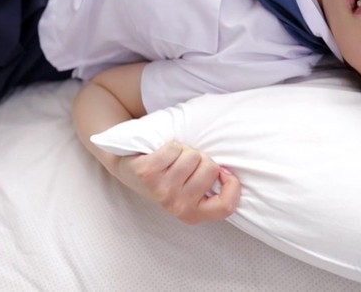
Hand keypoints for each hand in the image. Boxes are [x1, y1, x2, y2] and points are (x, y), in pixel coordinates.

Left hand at [114, 142, 240, 224]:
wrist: (128, 169)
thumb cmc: (166, 177)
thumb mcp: (190, 190)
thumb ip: (210, 187)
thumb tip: (229, 172)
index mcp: (191, 214)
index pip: (225, 206)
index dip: (232, 186)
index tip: (224, 173)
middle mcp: (177, 206)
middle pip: (210, 168)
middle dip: (201, 159)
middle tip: (185, 165)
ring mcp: (161, 190)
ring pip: (192, 155)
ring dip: (184, 151)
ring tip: (172, 159)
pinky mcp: (147, 172)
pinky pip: (174, 148)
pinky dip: (171, 145)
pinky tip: (161, 154)